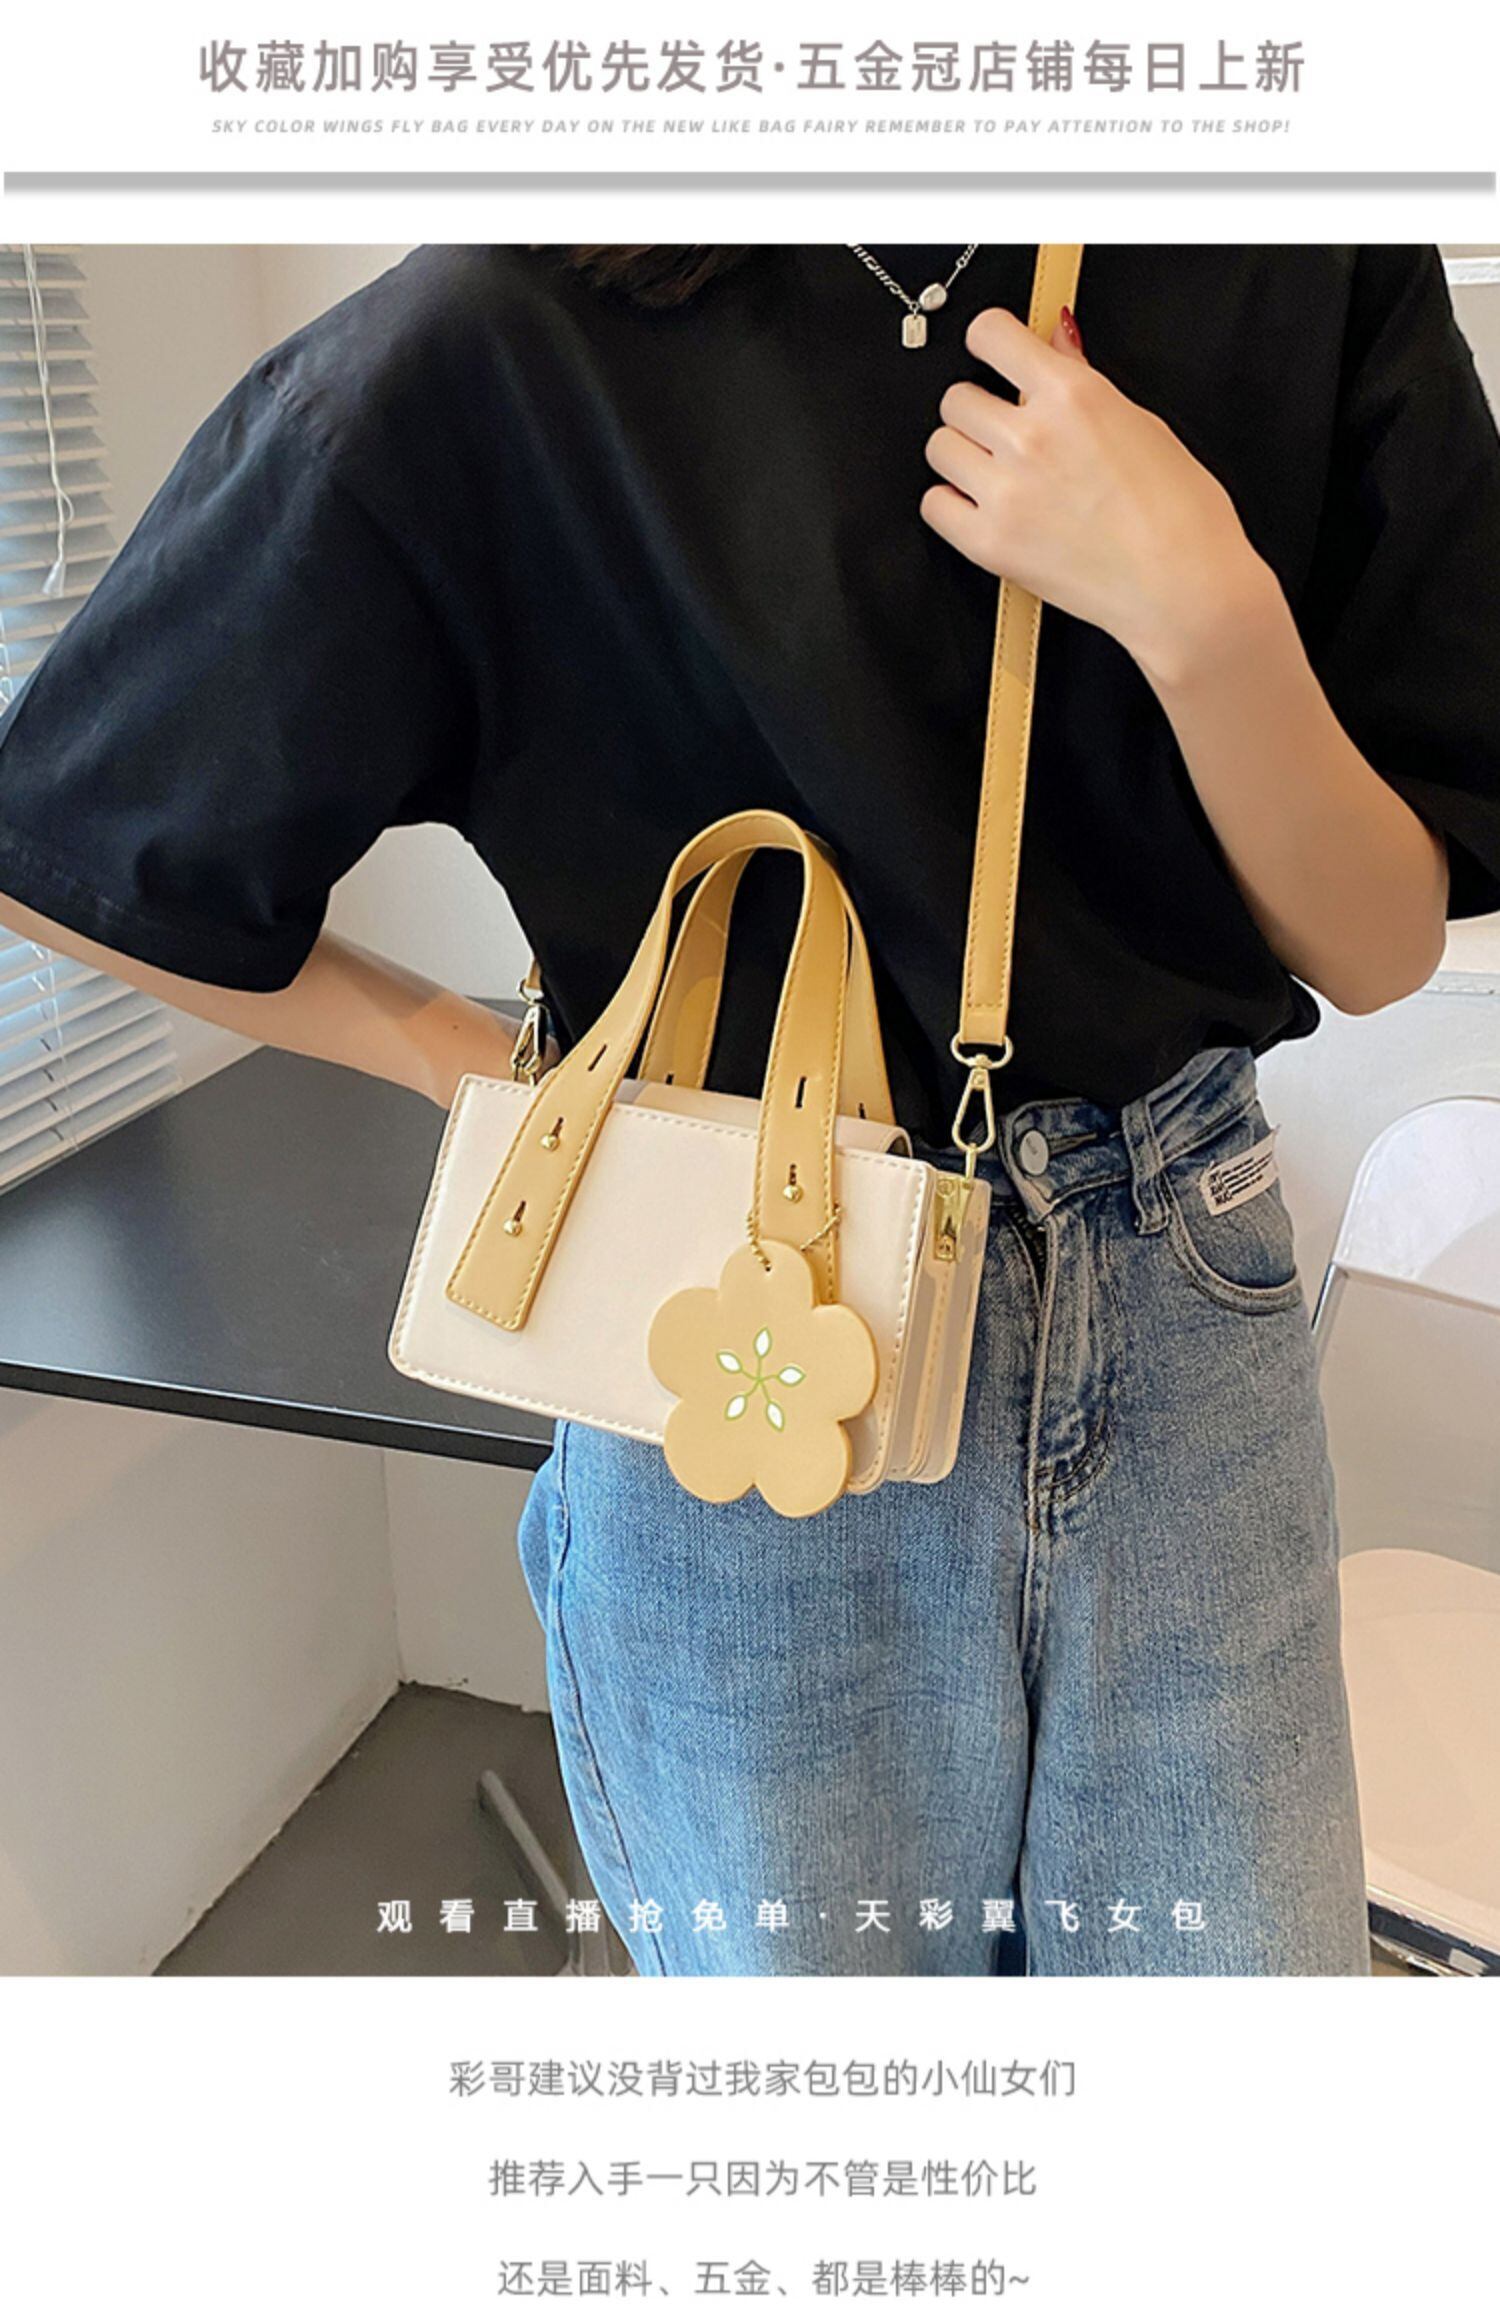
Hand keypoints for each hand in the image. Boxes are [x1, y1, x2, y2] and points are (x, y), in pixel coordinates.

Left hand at [921, 305, 1276, 688]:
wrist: (1184, 587)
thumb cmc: (1181, 513)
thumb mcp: (1143, 423)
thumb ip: (1083, 379)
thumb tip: (1056, 340)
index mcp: (1072, 395)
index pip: (990, 334)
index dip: (990, 343)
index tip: (995, 355)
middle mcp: (1032, 437)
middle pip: (956, 398)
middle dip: (979, 409)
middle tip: (1006, 432)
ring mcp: (1006, 492)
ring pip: (940, 447)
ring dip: (963, 454)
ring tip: (997, 473)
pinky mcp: (990, 543)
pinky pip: (934, 504)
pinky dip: (952, 504)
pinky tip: (984, 507)